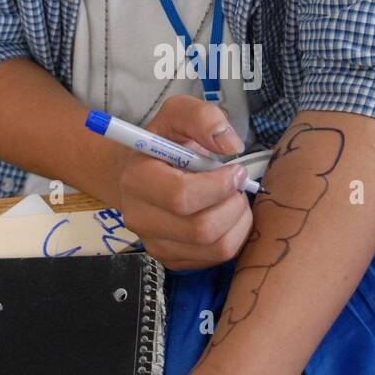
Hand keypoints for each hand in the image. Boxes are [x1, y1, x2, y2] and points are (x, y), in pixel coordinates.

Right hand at [114, 95, 252, 270]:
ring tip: (233, 199)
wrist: (147, 171)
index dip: (218, 185)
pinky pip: (216, 259)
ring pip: (215, 248)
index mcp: (136, 180)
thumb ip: (204, 118)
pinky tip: (226, 215)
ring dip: (238, 221)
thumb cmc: (167, 141)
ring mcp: (155, 244)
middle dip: (233, 205)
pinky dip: (234, 236)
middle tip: (237, 186)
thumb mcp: (179, 114)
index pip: (181, 197)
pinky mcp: (172, 260)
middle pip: (201, 229)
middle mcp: (139, 218)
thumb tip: (230, 145)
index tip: (234, 169)